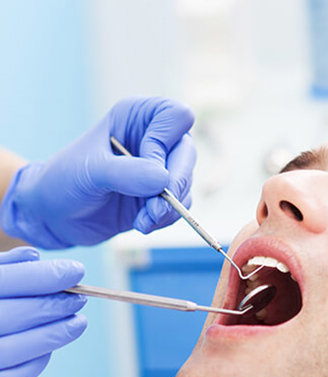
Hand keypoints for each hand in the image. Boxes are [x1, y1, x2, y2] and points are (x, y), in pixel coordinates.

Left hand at [0, 97, 195, 248]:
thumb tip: (163, 180)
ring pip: (186, 184)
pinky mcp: (161, 196)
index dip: (164, 143)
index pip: (176, 116)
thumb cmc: (65, 180)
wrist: (56, 214)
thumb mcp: (91, 171)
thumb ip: (127, 173)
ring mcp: (160, 168)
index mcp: (138, 117)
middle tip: (155, 209)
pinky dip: (165, 219)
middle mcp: (154, 138)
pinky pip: (180, 206)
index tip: (144, 167)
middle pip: (188, 154)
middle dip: (175, 185)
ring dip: (168, 208)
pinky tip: (142, 224)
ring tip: (143, 220)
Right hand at [0, 247, 86, 376]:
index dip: (45, 276)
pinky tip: (48, 349)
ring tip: (76, 323)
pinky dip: (34, 364)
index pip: (6, 282)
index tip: (76, 271)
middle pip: (14, 315)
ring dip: (53, 336)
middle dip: (54, 306)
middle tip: (79, 298)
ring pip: (15, 351)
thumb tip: (33, 257)